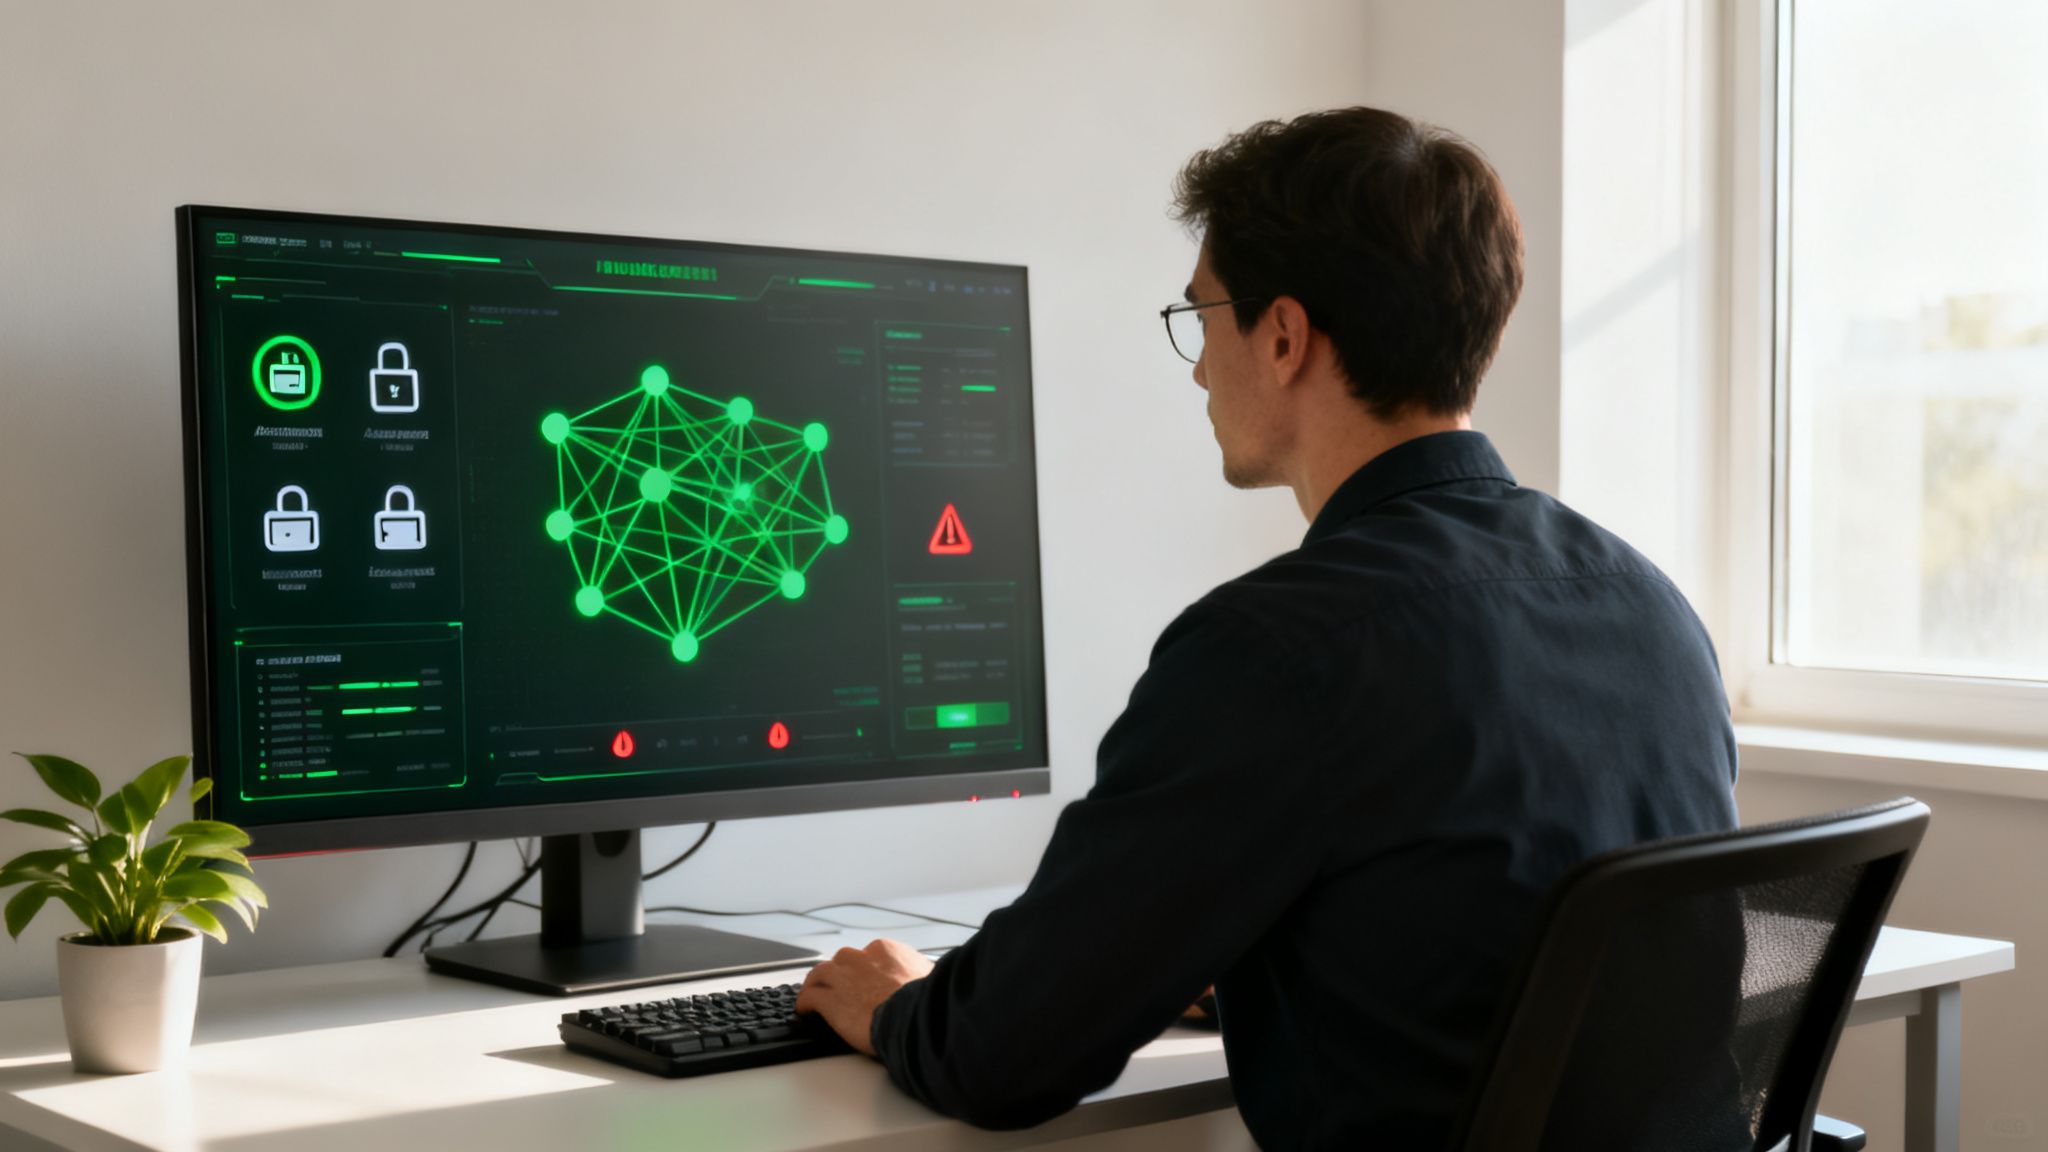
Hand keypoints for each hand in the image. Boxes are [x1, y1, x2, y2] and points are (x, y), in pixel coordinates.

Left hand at [796, 938, 934, 1055]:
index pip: (869, 954)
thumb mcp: (931, 978)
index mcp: (887, 951)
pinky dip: (805, 1003)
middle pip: (843, 960)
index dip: (865, 969)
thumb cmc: (928, 1001)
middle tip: (842, 989)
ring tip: (814, 995)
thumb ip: (923, 973)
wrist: (915, 1017)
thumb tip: (931, 976)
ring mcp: (842, 978)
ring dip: (817, 984)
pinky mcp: (830, 1001)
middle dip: (841, 974)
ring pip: (820, 974)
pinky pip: (809, 997)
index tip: (866, 980)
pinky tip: (806, 1011)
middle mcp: (862, 958)